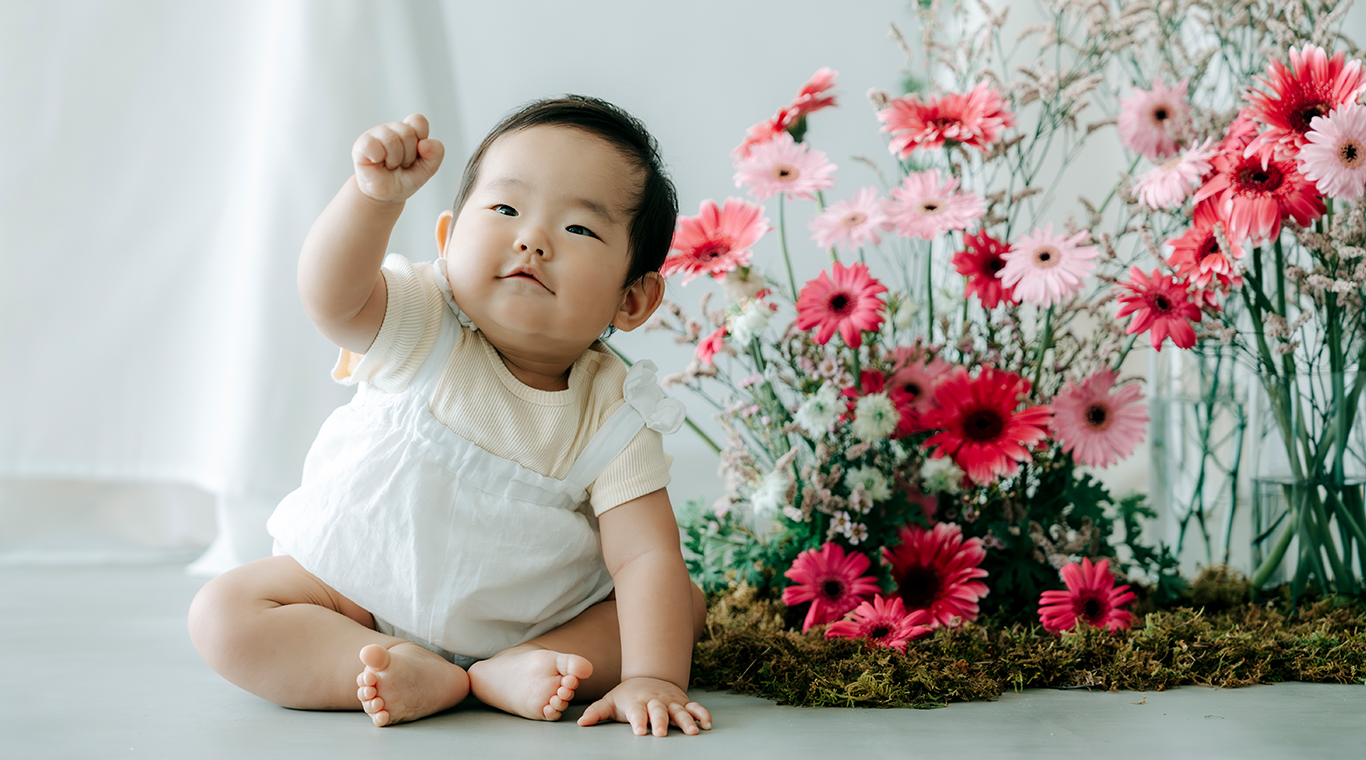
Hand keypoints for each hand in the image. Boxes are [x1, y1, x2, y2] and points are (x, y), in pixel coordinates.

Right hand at [351, 114, 444, 202]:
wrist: (387, 195)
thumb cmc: (405, 178)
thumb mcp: (428, 168)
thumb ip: (436, 153)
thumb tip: (424, 143)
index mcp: (409, 129)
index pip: (418, 121)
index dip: (421, 139)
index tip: (417, 153)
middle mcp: (392, 128)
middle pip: (407, 132)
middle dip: (408, 155)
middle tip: (401, 164)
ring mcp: (376, 134)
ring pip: (391, 139)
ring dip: (394, 160)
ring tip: (390, 165)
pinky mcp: (362, 144)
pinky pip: (373, 145)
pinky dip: (378, 158)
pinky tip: (377, 162)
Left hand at [577, 677, 711, 736]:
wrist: (648, 677)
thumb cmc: (627, 695)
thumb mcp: (610, 701)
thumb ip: (596, 712)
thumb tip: (581, 723)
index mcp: (637, 702)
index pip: (637, 712)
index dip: (639, 721)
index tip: (640, 731)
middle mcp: (655, 701)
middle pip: (659, 711)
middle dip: (661, 722)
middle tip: (661, 733)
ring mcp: (671, 701)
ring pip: (680, 710)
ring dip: (687, 720)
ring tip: (693, 732)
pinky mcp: (683, 702)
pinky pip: (695, 707)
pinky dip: (703, 714)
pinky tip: (707, 724)